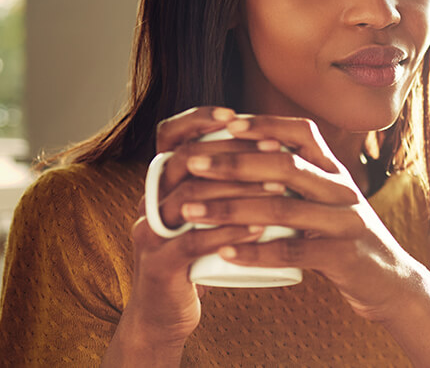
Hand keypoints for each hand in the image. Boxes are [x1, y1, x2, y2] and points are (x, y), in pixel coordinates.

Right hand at [111, 107, 275, 359]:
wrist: (166, 315)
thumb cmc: (198, 257)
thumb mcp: (207, 213)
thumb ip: (224, 182)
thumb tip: (270, 143)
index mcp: (160, 184)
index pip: (169, 136)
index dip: (197, 119)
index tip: (236, 114)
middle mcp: (148, 201)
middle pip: (185, 161)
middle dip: (233, 151)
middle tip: (277, 149)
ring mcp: (150, 234)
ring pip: (191, 199)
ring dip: (239, 190)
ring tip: (280, 186)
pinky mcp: (160, 267)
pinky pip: (192, 244)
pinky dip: (228, 233)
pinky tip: (259, 229)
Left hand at [173, 114, 425, 322]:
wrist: (390, 280)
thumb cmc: (344, 239)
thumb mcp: (328, 201)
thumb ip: (298, 181)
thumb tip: (242, 156)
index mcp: (336, 171)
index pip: (302, 133)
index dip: (264, 124)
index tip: (224, 123)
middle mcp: (343, 189)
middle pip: (286, 166)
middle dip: (233, 163)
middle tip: (191, 164)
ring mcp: (346, 222)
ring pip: (283, 208)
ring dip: (230, 208)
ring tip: (190, 211)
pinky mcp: (343, 256)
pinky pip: (294, 251)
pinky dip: (256, 252)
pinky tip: (224, 252)